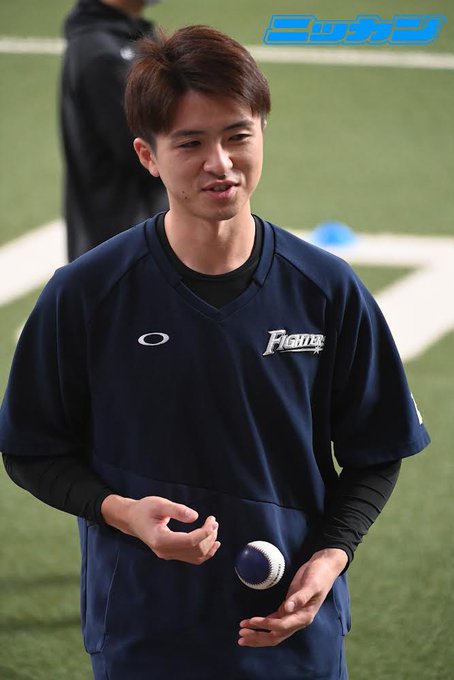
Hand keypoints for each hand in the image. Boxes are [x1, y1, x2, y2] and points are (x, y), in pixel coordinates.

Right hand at [101, 494, 220, 564]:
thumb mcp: (159, 504)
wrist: (132, 519)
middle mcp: (165, 551)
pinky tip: (213, 543)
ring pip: (196, 556)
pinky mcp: (171, 553)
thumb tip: (195, 517)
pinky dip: (204, 551)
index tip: (212, 520)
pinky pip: (192, 557)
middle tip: (213, 521)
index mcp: (161, 540)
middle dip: (209, 536)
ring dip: (209, 544)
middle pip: (195, 550)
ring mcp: (168, 555)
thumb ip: (177, 510)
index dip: (205, 532)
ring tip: (214, 528)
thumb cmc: (144, 509)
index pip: (190, 542)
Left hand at [238, 548, 347, 646]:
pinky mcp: (289, 608)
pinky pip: (275, 621)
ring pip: (274, 631)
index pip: (282, 626)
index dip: (266, 625)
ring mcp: (293, 615)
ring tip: (242, 634)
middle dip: (258, 637)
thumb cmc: (319, 575)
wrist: (324, 567)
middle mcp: (298, 620)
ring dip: (258, 634)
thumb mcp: (312, 584)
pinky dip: (263, 624)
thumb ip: (300, 596)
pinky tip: (253, 624)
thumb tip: (287, 608)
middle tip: (241, 636)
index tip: (252, 621)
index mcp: (304, 616)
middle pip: (276, 636)